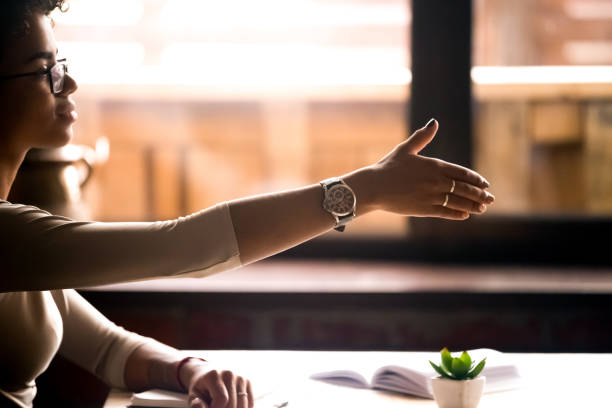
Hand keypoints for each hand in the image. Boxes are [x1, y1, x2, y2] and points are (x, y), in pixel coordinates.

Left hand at [183, 362, 253, 407]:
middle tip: (216, 407)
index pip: (222, 399)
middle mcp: (229, 373)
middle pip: (233, 404)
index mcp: (214, 375)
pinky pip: (249, 403)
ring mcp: (240, 377)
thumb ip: (197, 404)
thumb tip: (202, 407)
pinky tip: (232, 406)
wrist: (209, 372)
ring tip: (223, 406)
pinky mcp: (248, 382)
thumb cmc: (201, 387)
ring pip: (243, 405)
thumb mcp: (194, 395)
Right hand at [357, 119, 493, 219]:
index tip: (485, 184)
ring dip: (473, 206)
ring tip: (482, 208)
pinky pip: (446, 212)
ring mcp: (432, 196)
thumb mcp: (405, 149)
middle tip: (490, 198)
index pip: (462, 173)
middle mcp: (436, 181)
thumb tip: (434, 122)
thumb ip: (422, 137)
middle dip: (480, 194)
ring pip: (458, 202)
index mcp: (434, 165)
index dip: (475, 179)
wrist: (374, 187)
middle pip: (464, 188)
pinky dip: (457, 214)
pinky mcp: (424, 209)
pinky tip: (465, 215)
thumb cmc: (387, 167)